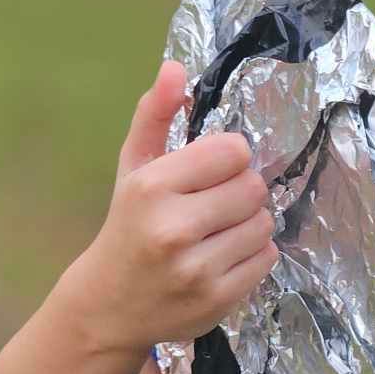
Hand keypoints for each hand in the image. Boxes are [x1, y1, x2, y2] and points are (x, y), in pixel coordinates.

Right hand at [69, 59, 279, 354]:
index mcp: (151, 187)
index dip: (228, 158)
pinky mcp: (218, 300)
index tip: (210, 172)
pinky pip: (267, 258)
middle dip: (240, 191)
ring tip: (217, 232)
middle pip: (253, 188)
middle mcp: (173, 229)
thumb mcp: (132, 168)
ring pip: (264, 224)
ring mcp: (197, 270)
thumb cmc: (126, 227)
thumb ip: (154, 115)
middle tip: (214, 205)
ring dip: (248, 224)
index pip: (233, 152)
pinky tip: (222, 257)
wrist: (107, 306)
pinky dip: (252, 255)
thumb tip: (174, 67)